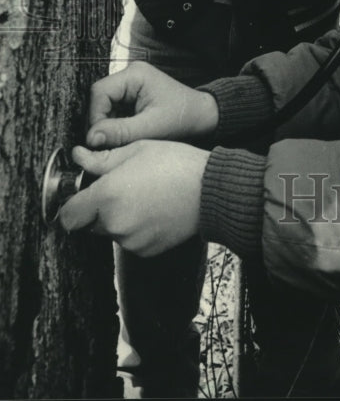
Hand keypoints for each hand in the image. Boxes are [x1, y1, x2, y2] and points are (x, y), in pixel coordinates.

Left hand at [59, 141, 208, 255]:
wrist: (210, 190)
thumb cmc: (175, 164)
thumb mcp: (136, 150)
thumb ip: (101, 159)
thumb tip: (79, 157)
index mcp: (107, 196)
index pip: (68, 215)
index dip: (72, 205)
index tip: (82, 196)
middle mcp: (114, 223)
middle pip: (88, 223)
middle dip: (97, 208)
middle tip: (121, 188)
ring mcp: (130, 240)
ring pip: (110, 231)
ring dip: (117, 218)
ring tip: (143, 196)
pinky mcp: (145, 250)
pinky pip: (129, 240)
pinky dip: (135, 228)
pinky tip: (154, 210)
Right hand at [86, 62, 217, 148]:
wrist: (202, 117)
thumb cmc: (183, 118)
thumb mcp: (151, 128)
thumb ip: (120, 132)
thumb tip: (90, 138)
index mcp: (135, 74)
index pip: (99, 92)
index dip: (95, 117)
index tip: (98, 140)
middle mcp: (130, 75)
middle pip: (100, 99)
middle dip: (101, 123)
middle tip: (107, 144)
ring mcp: (131, 85)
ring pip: (105, 107)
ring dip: (109, 126)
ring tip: (119, 141)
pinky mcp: (133, 97)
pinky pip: (114, 111)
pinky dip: (116, 126)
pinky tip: (125, 136)